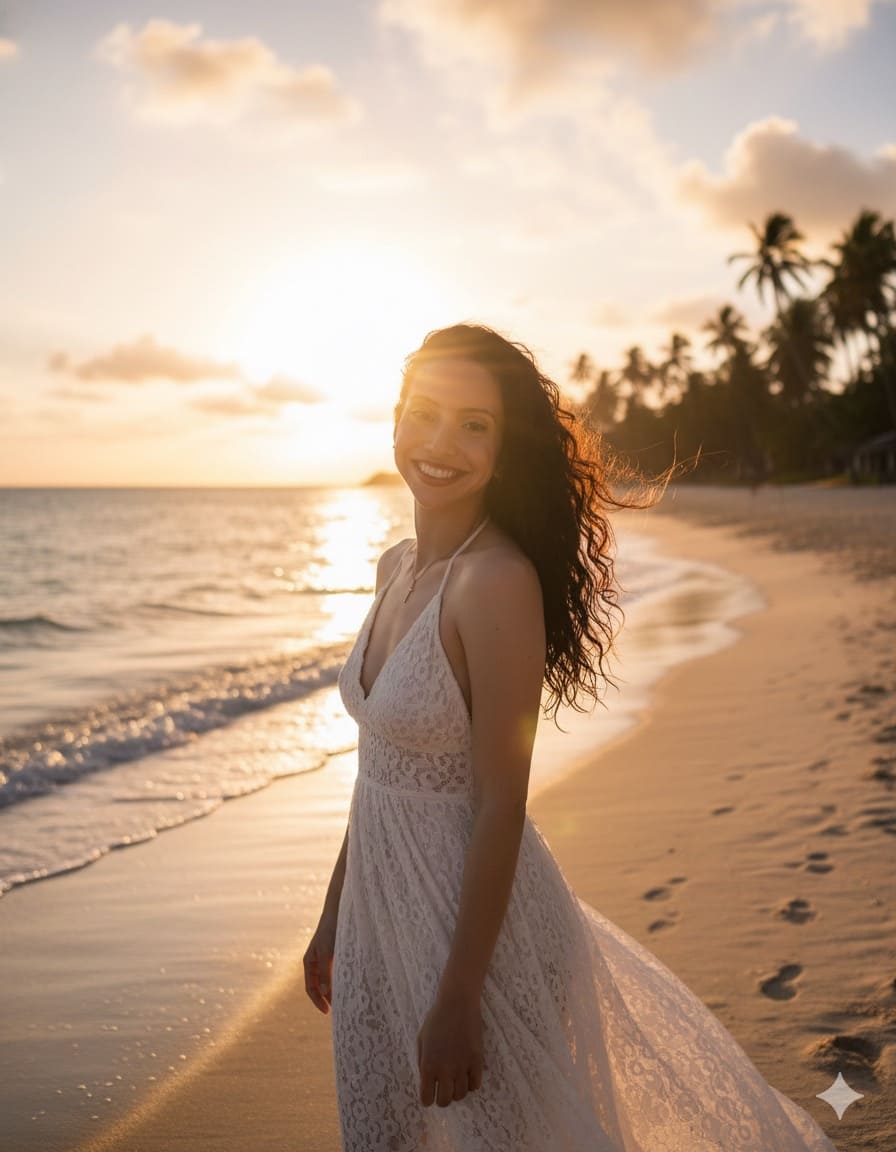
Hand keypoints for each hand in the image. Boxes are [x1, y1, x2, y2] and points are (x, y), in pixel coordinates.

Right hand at [303, 911, 336, 1013]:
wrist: (339, 909)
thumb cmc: (331, 929)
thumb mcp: (328, 952)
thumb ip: (326, 972)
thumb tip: (326, 993)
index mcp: (309, 962)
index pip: (310, 988)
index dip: (318, 1001)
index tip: (328, 1012)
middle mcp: (315, 962)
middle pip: (319, 986)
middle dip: (326, 998)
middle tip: (339, 1011)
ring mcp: (325, 958)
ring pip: (328, 980)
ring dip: (334, 990)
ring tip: (345, 1001)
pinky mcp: (335, 953)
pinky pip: (335, 972)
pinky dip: (339, 980)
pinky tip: (349, 984)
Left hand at [416, 987, 483, 1107]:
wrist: (457, 1003)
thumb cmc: (436, 1018)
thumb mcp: (421, 1039)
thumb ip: (422, 1062)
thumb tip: (427, 1079)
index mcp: (428, 1066)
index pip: (427, 1099)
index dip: (428, 1098)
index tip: (430, 1093)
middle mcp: (444, 1070)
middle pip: (444, 1101)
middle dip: (443, 1098)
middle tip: (444, 1088)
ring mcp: (462, 1067)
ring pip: (461, 1095)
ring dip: (457, 1091)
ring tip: (456, 1080)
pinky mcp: (477, 1061)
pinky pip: (475, 1085)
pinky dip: (471, 1084)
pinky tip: (468, 1074)